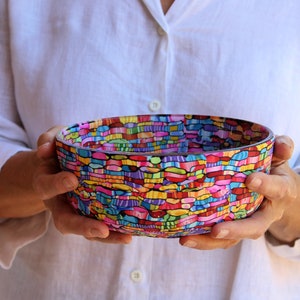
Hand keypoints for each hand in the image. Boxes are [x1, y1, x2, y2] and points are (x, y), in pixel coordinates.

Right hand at [37, 127, 131, 243]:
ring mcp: (74, 210)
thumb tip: (46, 150)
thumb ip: (48, 141)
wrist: (57, 164)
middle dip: (83, 226)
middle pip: (65, 221)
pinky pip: (98, 225)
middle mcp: (58, 202)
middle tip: (102, 229)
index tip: (72, 180)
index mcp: (46, 182)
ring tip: (125, 238)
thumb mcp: (52, 140)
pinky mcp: (89, 212)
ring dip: (103, 236)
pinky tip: (129, 234)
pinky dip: (113, 232)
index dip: (56, 185)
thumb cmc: (57, 151)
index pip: (46, 187)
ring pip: (85, 229)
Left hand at [180, 135, 299, 249]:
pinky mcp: (235, 229)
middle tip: (217, 230)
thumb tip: (281, 142)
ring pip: (233, 239)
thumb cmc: (275, 174)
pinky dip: (203, 240)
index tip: (250, 179)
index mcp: (280, 192)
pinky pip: (220, 239)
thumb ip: (281, 149)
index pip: (276, 189)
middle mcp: (265, 214)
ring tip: (186, 239)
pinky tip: (183, 237)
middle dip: (235, 230)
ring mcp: (249, 225)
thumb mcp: (280, 160)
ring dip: (210, 241)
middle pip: (254, 227)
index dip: (266, 185)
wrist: (280, 197)